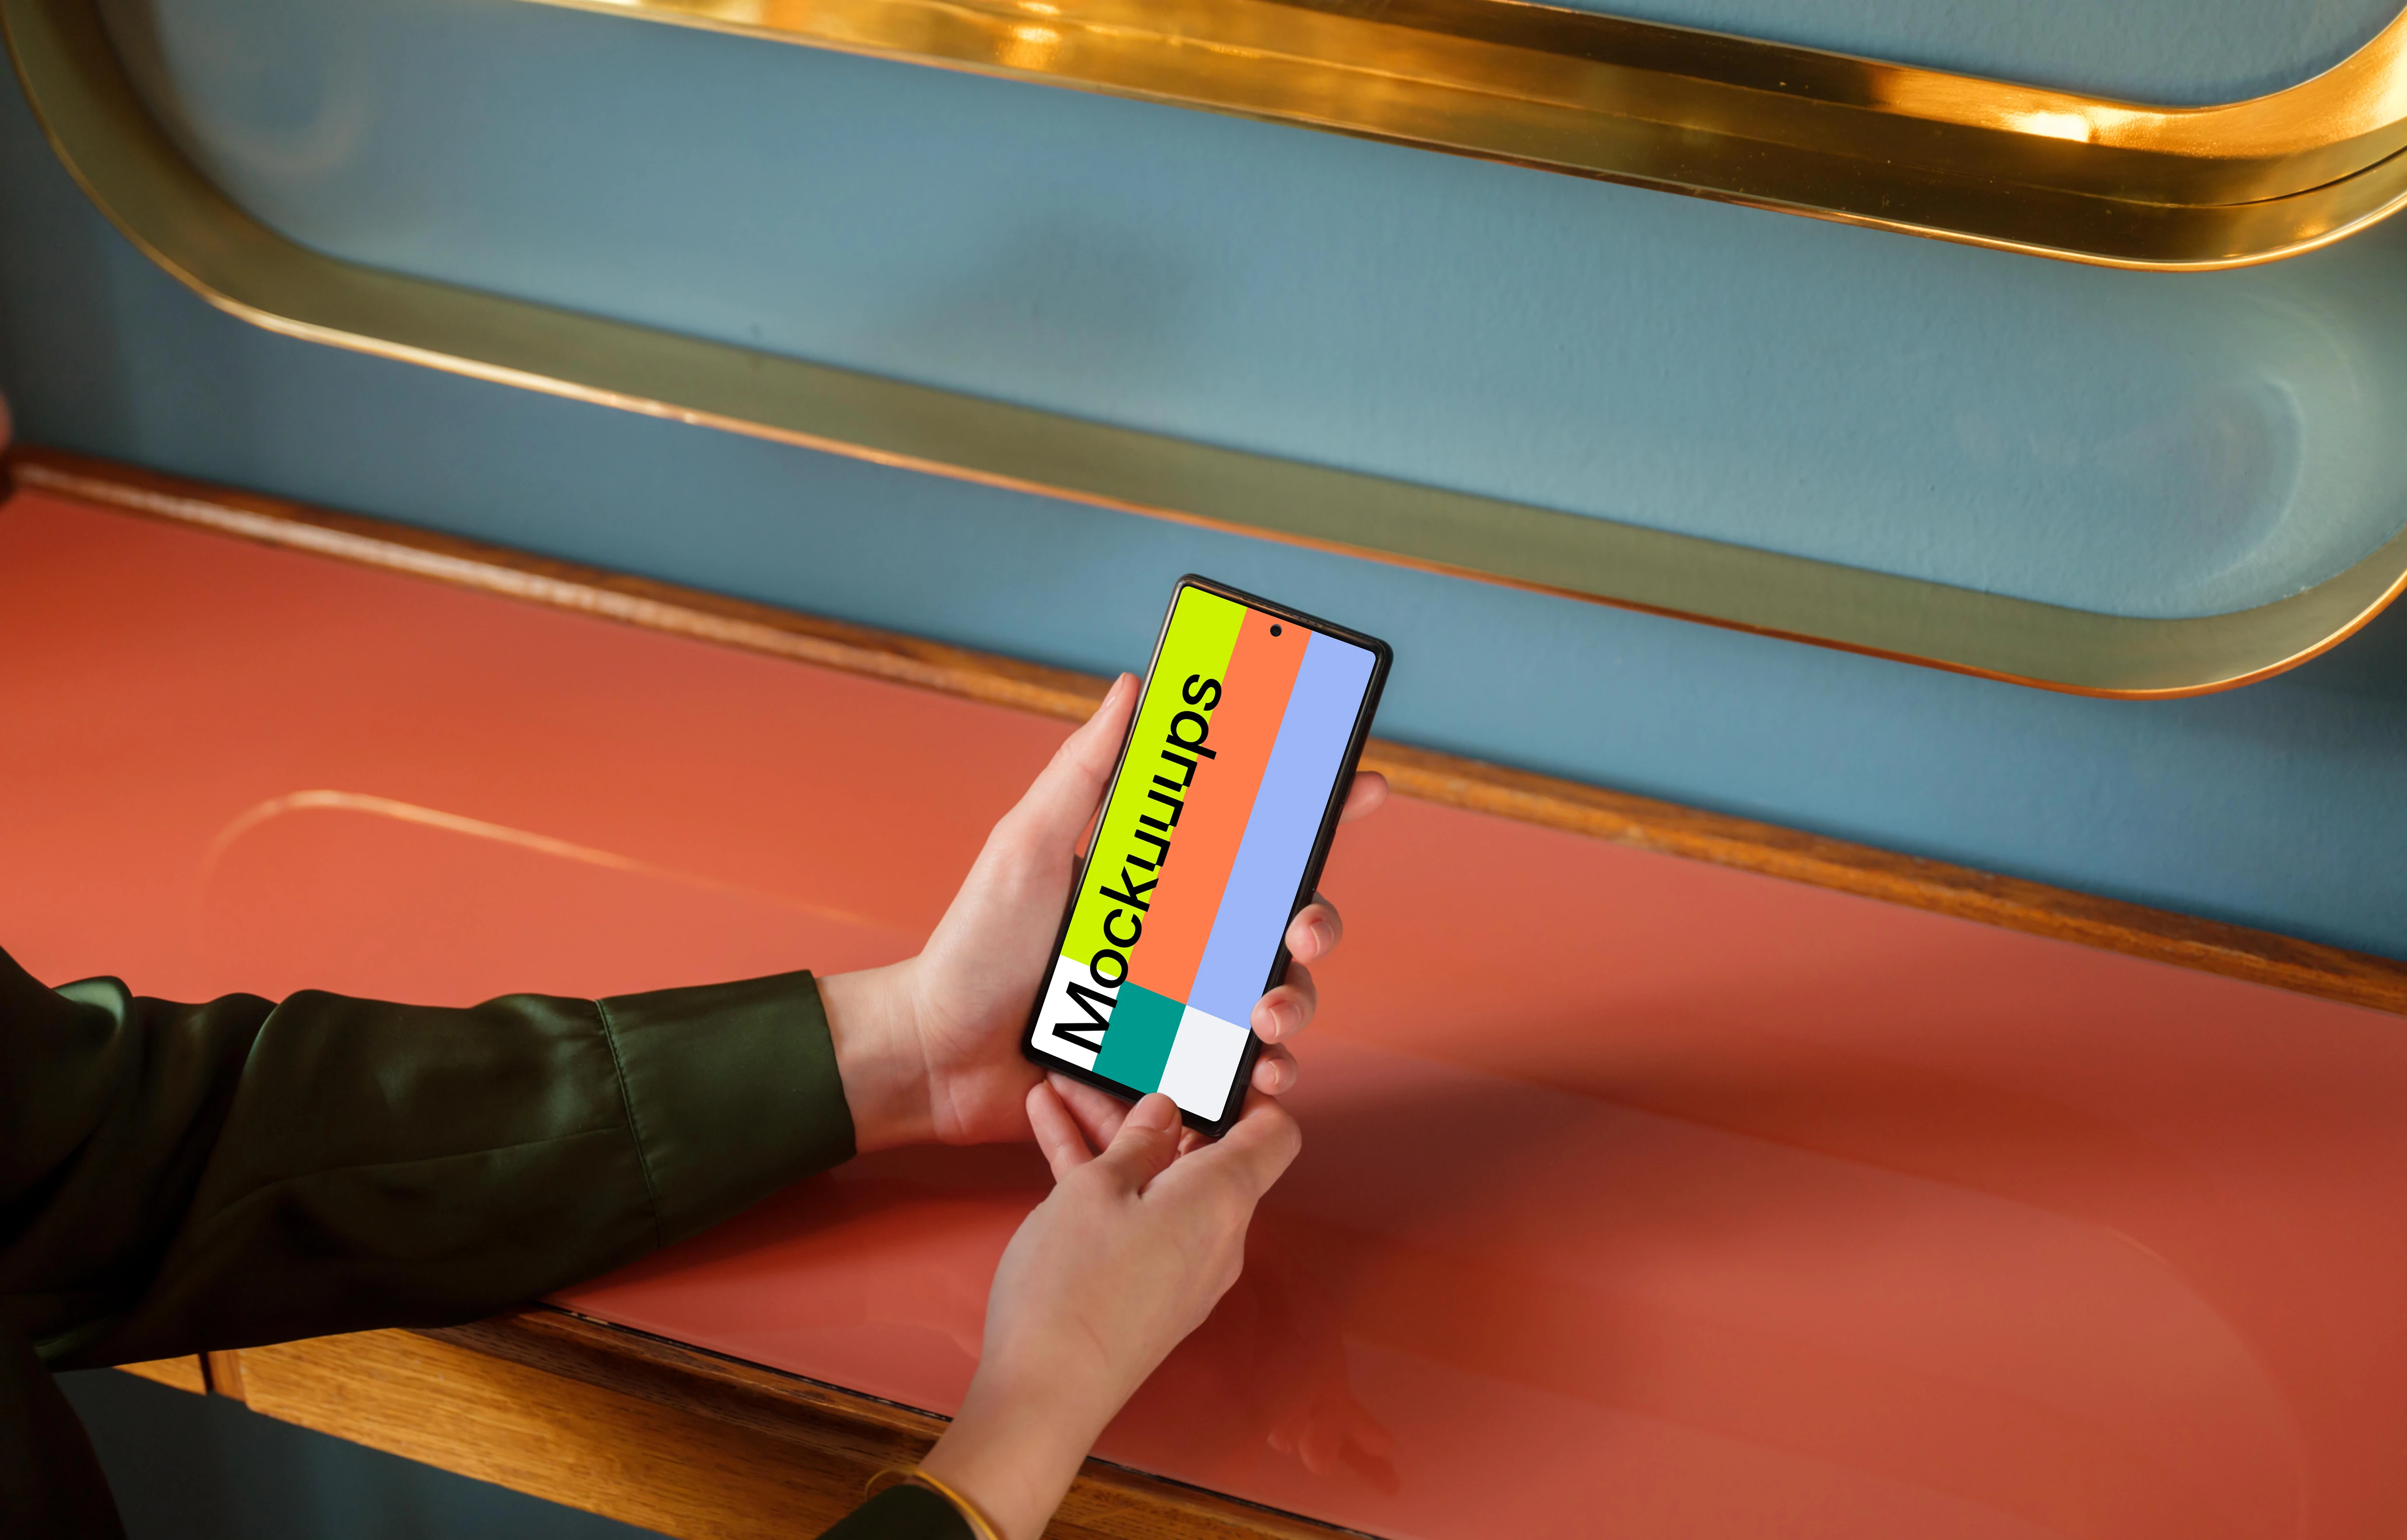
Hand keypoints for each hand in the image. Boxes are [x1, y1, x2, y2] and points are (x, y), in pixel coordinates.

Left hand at [819, 674, 1386, 1151]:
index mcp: (1163, 882)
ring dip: (1296, 1004)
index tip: (1362, 784)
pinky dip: (1268, 1076)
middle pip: (1288, 922)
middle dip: (1316, 922)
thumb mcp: (1026, 845)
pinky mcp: (1176, 1069)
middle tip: (1299, 929)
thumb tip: (1132, 686)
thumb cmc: (976, 947)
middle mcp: (1187, 942)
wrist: (938, 1052)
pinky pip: (1246, 1074)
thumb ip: (1084, 771)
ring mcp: (1187, 1008)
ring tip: (1267, 1018)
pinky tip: (1262, 1075)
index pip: (1254, 838)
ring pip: (1280, 998)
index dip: (1316, 809)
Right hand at [918, 1086, 1302, 1538]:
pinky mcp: (1148, 1287)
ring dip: (1114, 1133)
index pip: (1273, 1133)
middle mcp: (1218, 1235)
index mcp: (1222, 1200)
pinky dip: (1104, 1177)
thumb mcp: (1094, 1190)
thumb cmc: (1072, 1291)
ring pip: (1159, 1178)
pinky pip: (1136, 1215)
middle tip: (1114, 1060)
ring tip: (1061, 1086)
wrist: (1042, 1396)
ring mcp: (1183, 1265)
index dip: (1249, 1090)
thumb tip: (1165, 1112)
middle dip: (1156, 1101)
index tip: (1207, 1059)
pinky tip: (1053, 1132)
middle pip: (1204, 1150)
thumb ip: (1136, 1141)